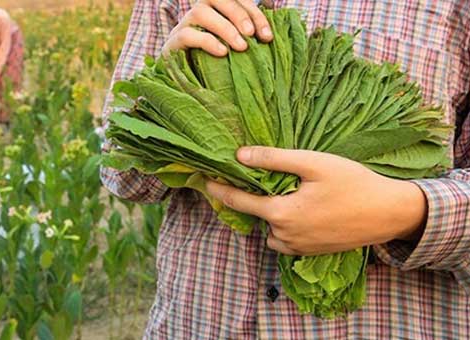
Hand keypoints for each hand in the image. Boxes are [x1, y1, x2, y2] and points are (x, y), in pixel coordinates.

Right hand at [161, 0, 272, 56]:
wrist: (182, 87)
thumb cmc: (212, 67)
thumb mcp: (232, 51)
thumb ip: (246, 39)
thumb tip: (269, 36)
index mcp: (215, 10)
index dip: (253, 11)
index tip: (267, 36)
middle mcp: (198, 13)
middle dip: (239, 14)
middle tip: (251, 35)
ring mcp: (182, 26)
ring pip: (200, 12)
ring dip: (224, 27)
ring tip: (240, 47)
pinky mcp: (171, 43)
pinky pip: (187, 34)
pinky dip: (207, 41)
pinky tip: (222, 53)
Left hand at [206, 146, 427, 255]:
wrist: (389, 213)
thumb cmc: (353, 183)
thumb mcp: (313, 163)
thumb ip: (274, 159)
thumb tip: (239, 156)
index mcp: (281, 214)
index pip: (238, 201)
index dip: (219, 189)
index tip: (204, 180)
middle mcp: (285, 236)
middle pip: (255, 214)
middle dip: (249, 198)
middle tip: (252, 178)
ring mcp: (298, 247)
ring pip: (269, 228)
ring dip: (269, 213)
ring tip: (283, 192)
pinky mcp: (310, 251)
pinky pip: (284, 239)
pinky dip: (283, 225)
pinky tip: (299, 209)